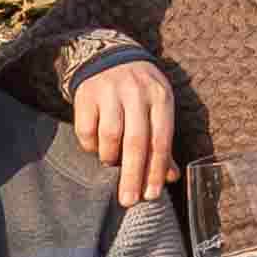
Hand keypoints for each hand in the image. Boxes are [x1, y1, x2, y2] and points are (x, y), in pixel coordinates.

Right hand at [67, 55, 176, 206]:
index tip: (151, 195)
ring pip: (110, 136)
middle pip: (135, 141)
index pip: (160, 140)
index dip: (155, 170)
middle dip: (132, 175)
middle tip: (128, 200)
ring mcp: (110, 91)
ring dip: (110, 157)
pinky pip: (86, 130)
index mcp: (160, 96)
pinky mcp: (86, 94)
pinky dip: (91, 145)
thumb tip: (170, 177)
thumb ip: (162, 142)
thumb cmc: (139, 91)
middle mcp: (136, 91)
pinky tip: (96, 145)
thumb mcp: (157, 108)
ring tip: (111, 162)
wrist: (108, 56)